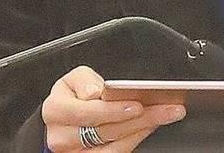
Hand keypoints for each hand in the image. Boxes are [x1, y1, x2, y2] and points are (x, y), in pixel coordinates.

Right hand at [42, 66, 185, 151]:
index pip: (87, 112)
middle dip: (141, 118)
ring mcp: (76, 151)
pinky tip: (152, 125)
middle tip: (167, 108)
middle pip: (105, 130)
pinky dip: (137, 137)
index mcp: (56, 110)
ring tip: (167, 114)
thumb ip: (84, 80)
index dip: (113, 110)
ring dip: (144, 128)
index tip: (138, 105)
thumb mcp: (76, 79)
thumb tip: (94, 92)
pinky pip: (116, 152)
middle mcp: (62, 135)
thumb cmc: (74, 94)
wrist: (66, 114)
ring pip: (114, 144)